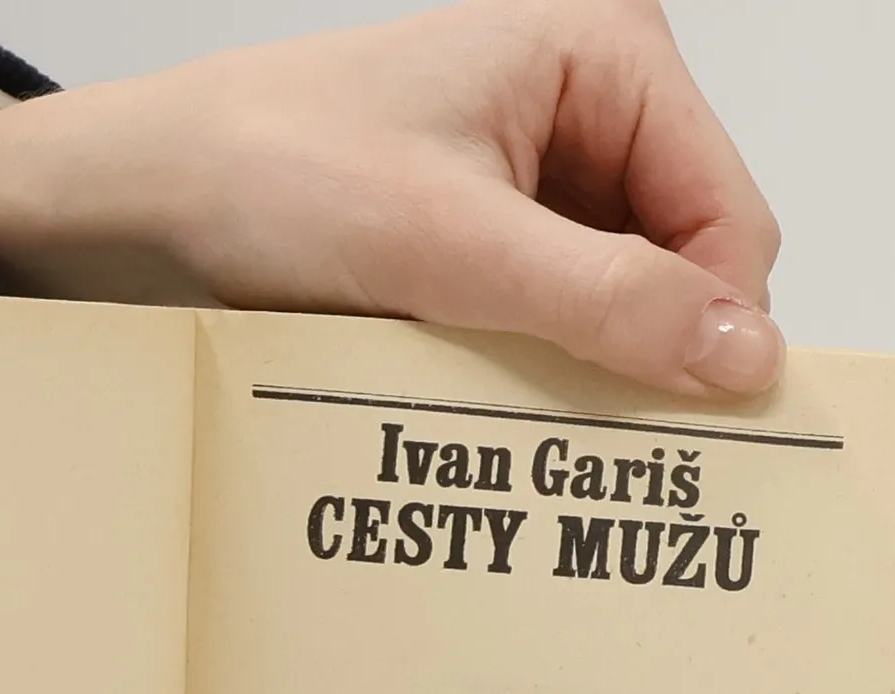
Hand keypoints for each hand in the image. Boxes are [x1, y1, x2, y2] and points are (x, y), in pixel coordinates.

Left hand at [0, 0, 782, 396]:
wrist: (151, 193)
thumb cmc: (272, 170)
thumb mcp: (450, 243)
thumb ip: (603, 297)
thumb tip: (742, 353)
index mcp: (604, 55)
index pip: (728, 211)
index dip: (715, 323)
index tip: (687, 424)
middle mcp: (585, 102)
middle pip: (683, 256)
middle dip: (647, 346)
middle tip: (595, 437)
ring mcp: (537, 170)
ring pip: (620, 295)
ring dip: (586, 362)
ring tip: (530, 414)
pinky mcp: (489, 229)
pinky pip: (554, 310)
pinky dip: (538, 361)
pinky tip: (495, 395)